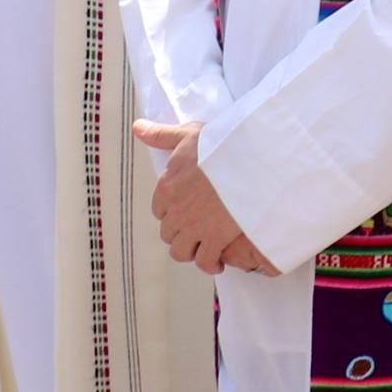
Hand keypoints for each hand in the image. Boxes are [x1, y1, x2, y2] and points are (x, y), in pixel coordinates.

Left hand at [129, 119, 275, 274]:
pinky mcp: (215, 238)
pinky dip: (209, 264)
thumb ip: (161, 135)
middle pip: (168, 233)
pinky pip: (205, 261)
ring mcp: (195, 227)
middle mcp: (176, 211)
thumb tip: (138, 127)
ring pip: (180, 251)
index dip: (172, 211)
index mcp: (167, 187)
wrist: (253, 159)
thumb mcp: (189, 134)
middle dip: (181, 233)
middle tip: (198, 229)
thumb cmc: (223, 144)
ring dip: (191, 251)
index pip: (159, 209)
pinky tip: (217, 261)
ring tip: (204, 249)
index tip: (186, 208)